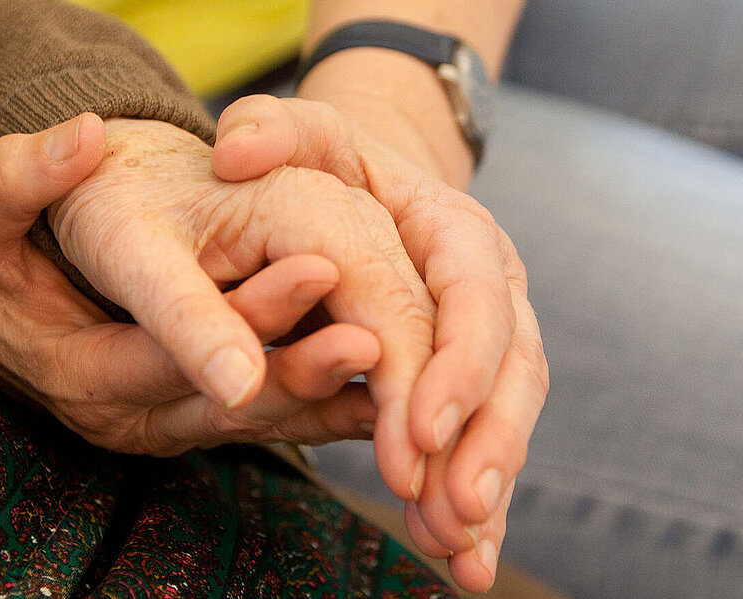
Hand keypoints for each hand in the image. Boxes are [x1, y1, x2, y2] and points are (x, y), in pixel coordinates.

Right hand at [0, 114, 383, 454]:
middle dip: (301, 367)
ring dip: (323, 394)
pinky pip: (266, 425)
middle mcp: (124, 414)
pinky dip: (322, 412)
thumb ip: (18, 178)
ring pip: (256, 423)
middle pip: (224, 403)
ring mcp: (164, 427)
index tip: (312, 272)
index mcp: (74, 368)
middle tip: (374, 332)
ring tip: (390, 356)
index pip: (160, 353)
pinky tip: (378, 393)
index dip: (237, 321)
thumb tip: (82, 137)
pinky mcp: (193, 423)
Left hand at [212, 95, 547, 591]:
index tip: (418, 428)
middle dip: (483, 442)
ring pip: (505, 416)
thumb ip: (269, 133)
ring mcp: (490, 339)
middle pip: (508, 367)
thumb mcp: (297, 136)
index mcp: (453, 228)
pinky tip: (462, 562)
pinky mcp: (473, 382)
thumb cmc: (323, 166)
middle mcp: (490, 285)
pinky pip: (484, 445)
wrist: (363, 185)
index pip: (469, 295)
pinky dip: (475, 504)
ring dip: (483, 487)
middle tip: (449, 508)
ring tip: (455, 550)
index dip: (452, 364)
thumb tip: (234, 146)